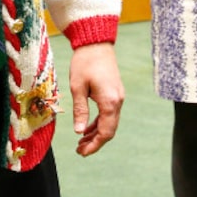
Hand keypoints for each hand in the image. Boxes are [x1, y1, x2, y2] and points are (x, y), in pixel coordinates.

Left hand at [67, 42, 123, 156]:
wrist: (96, 43)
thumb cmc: (85, 62)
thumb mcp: (78, 87)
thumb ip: (80, 110)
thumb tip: (79, 131)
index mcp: (109, 102)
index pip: (105, 132)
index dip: (94, 145)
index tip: (81, 152)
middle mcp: (118, 101)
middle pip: (110, 130)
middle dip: (95, 142)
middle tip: (79, 150)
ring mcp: (118, 97)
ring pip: (110, 123)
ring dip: (96, 133)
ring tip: (81, 141)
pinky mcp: (114, 93)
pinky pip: (109, 114)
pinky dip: (99, 123)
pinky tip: (87, 127)